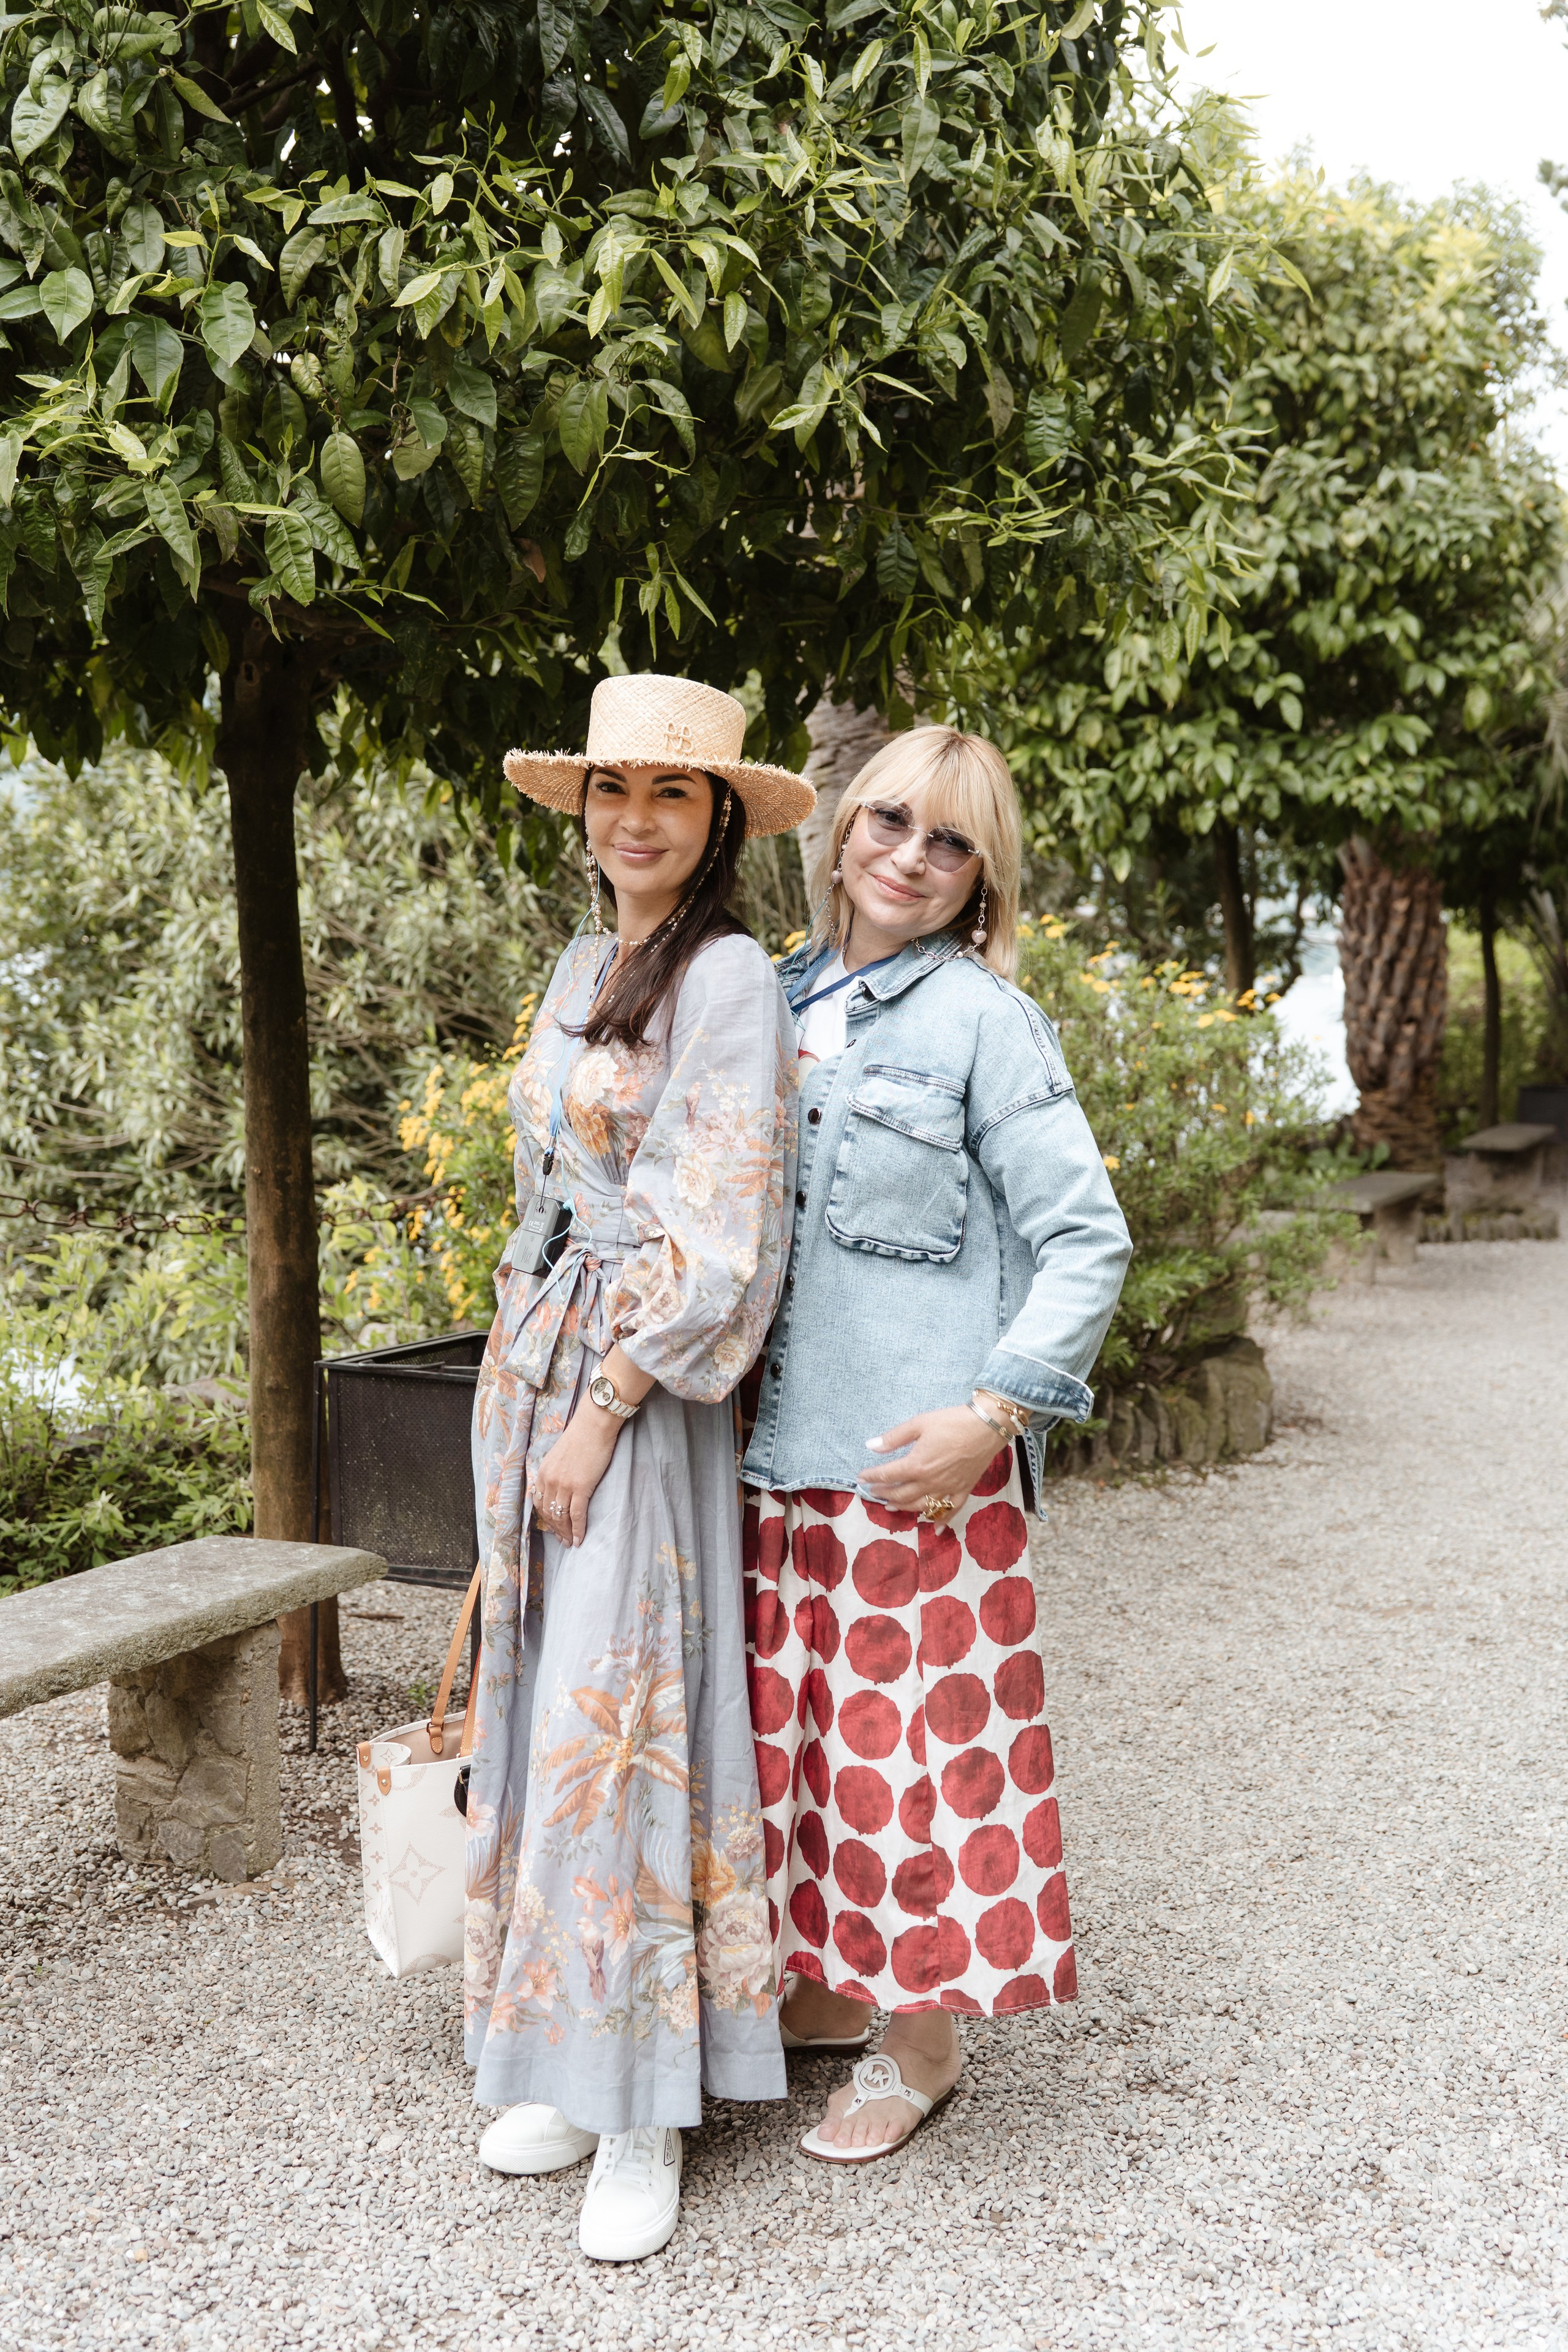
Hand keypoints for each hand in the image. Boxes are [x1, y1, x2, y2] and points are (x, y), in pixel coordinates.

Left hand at [529, 1401, 622, 1546]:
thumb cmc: (581, 1437)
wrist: (594, 1425)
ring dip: (566, 1533)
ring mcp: (564, 1485)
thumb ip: (555, 1472)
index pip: (540, 1503)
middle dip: (556, 1530)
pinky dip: (578, 1530)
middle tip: (562, 1541)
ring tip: (571, 1543)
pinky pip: (577, 1515)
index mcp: (543, 1473)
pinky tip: (580, 1539)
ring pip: (561, 1517)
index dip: (546, 1519)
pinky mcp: (580, 1487)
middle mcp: (549, 1481)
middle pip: (549, 1513)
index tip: (553, 1527)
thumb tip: (559, 1487)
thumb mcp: (559, 1455)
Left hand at [861, 1406, 1007, 1517]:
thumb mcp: (919, 1423)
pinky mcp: (964, 1490)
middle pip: (901, 1494)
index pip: (888, 1475)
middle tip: (873, 1492)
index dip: (872, 1477)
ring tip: (892, 1507)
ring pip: (922, 1506)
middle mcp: (930, 1482)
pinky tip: (935, 1529)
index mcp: (916, 1465)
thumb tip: (870, 1446)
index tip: (862, 1477)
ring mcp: (947, 1489)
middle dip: (884, 1494)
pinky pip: (951, 1511)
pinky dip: (942, 1521)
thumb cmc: (952, 1421)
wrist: (987, 1426)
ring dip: (904, 1508)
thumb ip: (894, 1438)